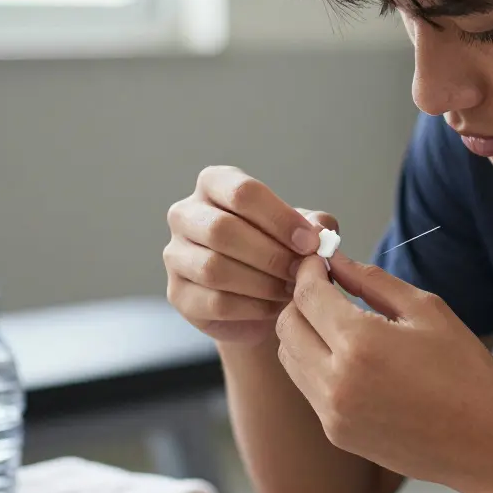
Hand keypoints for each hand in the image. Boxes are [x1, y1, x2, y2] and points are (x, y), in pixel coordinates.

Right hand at [164, 165, 337, 344]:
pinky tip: (274, 308)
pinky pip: (214, 302)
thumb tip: (318, 230)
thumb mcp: (303, 231)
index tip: (310, 243)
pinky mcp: (178, 293)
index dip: (280, 218)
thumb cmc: (280, 251)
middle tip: (302, 272)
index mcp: (215, 184)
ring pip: (213, 268)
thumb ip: (314, 224)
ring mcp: (175, 254)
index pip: (242, 192)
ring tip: (290, 290)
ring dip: (261, 283)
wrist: (260, 299)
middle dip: (270, 255)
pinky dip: (252, 307)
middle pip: (222, 230)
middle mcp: (186, 214)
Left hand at [275, 252, 492, 489]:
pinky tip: (348, 357)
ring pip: (290, 358)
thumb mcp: (426, 310)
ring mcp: (332, 413)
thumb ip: (372, 281)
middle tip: (326, 289)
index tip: (317, 260)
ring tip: (336, 322)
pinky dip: (315, 364)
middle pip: (287, 325)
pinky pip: (307, 387)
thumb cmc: (466, 372)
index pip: (307, 295)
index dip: (307, 271)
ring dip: (303, 333)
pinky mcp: (336, 434)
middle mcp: (337, 381)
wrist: (486, 443)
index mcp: (361, 343)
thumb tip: (335, 261)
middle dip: (300, 300)